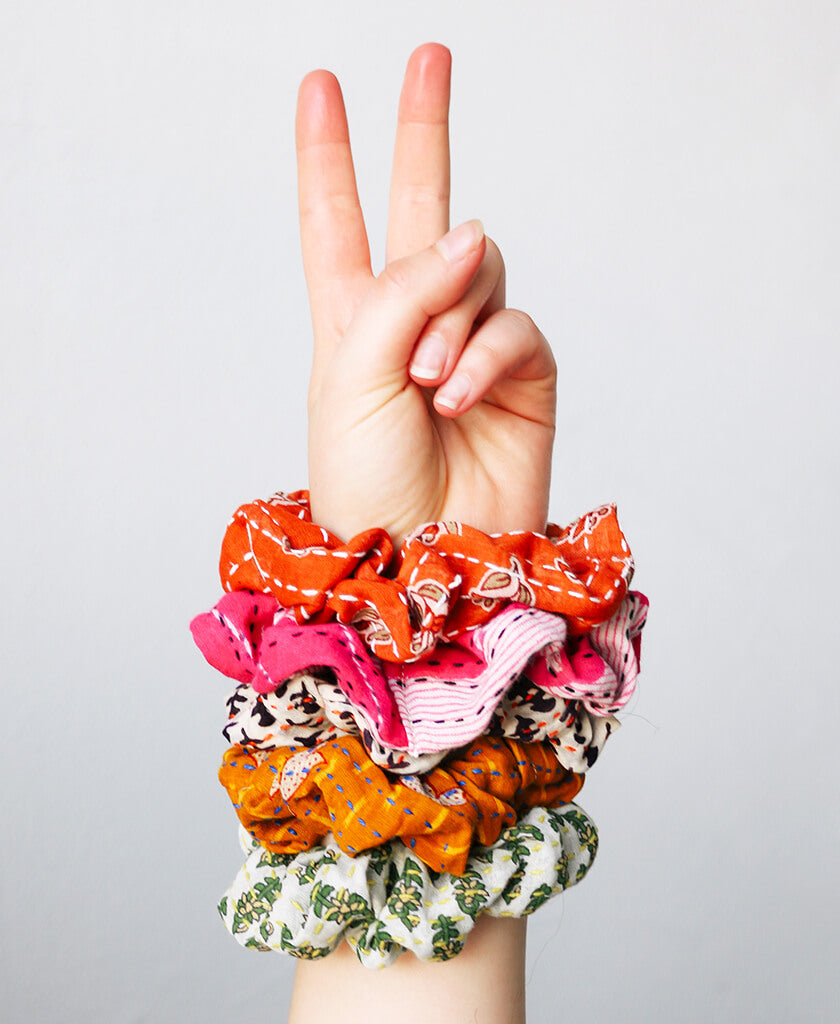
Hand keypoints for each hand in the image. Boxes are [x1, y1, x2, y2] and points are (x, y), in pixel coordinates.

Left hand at [297, 43, 555, 544]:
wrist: (423, 562)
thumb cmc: (365, 484)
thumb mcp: (347, 379)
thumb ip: (400, 293)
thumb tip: (472, 231)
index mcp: (351, 321)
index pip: (336, 221)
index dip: (327, 155)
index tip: (320, 86)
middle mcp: (412, 322)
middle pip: (417, 206)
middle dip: (421, 132)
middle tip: (429, 52)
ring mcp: (470, 344)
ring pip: (476, 269)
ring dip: (448, 317)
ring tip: (428, 381)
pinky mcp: (522, 374)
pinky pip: (514, 325)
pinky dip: (485, 354)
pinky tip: (458, 393)